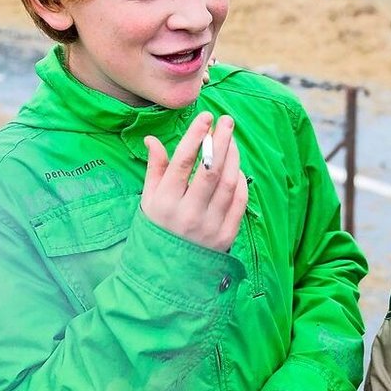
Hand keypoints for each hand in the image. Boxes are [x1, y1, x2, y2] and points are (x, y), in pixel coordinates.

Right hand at [142, 112, 246, 251]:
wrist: (167, 273)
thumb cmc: (157, 228)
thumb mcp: (148, 200)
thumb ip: (154, 169)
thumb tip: (152, 139)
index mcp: (164, 201)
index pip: (183, 161)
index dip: (196, 136)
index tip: (206, 117)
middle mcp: (188, 213)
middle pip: (210, 169)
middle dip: (221, 141)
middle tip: (227, 121)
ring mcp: (209, 226)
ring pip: (229, 183)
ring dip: (233, 157)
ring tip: (232, 141)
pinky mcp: (226, 237)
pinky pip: (239, 203)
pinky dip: (242, 182)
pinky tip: (237, 168)